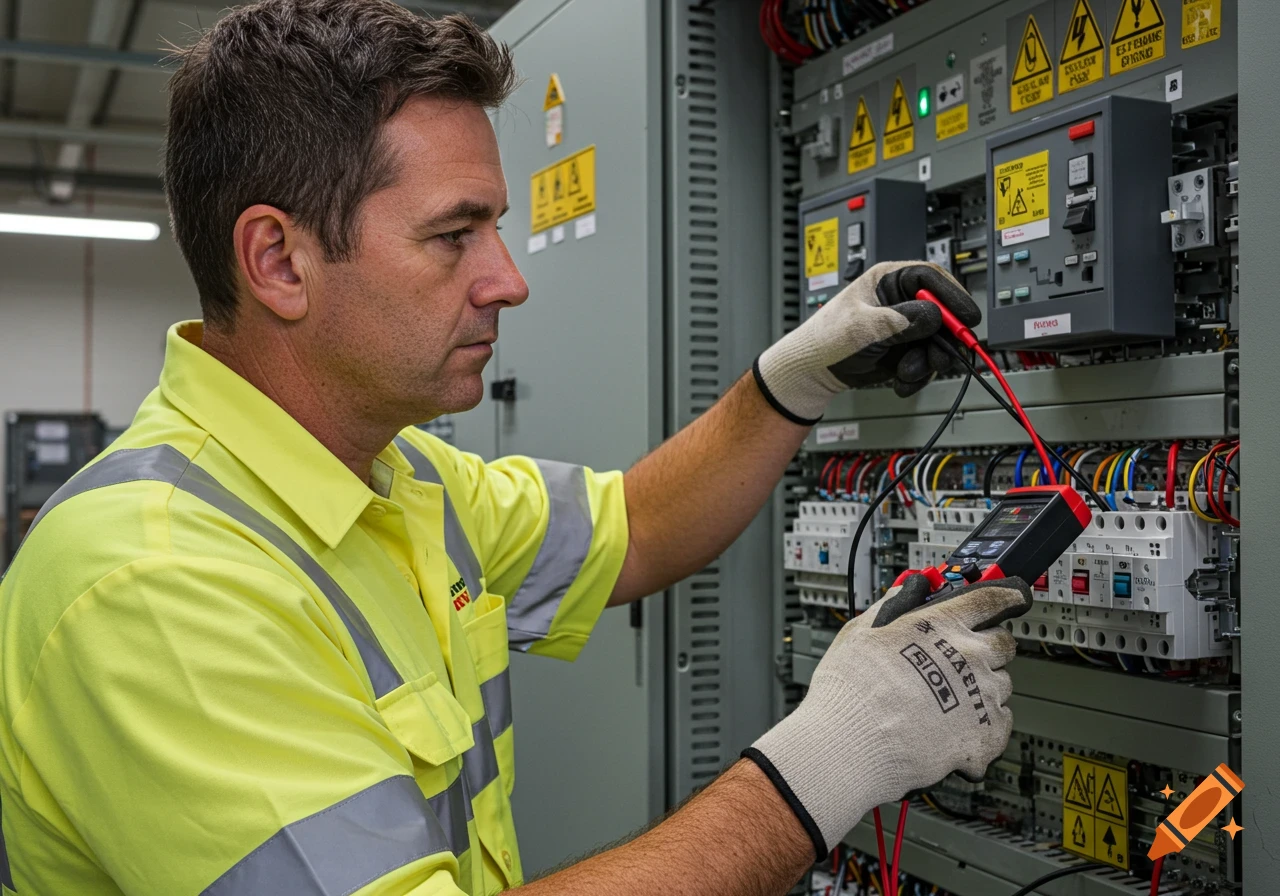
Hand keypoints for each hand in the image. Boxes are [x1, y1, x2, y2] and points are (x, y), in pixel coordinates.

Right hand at [743, 574, 1029, 858]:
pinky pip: (1002, 724)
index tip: (1012, 598)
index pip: (991, 599)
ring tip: (949, 699)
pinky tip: (957, 726)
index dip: (1005, 596)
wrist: (853, 741)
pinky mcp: (985, 736)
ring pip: (1003, 684)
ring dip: (984, 687)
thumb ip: (893, 605)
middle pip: (1004, 643)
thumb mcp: (863, 629)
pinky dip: (986, 725)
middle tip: (962, 657)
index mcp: (944, 624)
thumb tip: (907, 590)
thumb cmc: (851, 688)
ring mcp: (982, 696)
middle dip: (988, 646)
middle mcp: (971, 656)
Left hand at [753, 261, 980, 422]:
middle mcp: (903, 301)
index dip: (954, 296)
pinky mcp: (907, 349)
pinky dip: (918, 376)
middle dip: (943, 340)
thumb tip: (933, 315)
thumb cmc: (826, 339)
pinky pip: (928, 362)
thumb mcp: (862, 327)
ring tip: (905, 373)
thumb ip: (899, 320)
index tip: (967, 317)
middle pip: (944, 313)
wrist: (814, 371)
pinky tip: (900, 381)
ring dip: (927, 363)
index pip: (932, 278)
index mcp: (889, 280)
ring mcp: (907, 327)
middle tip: (938, 358)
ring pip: (939, 342)